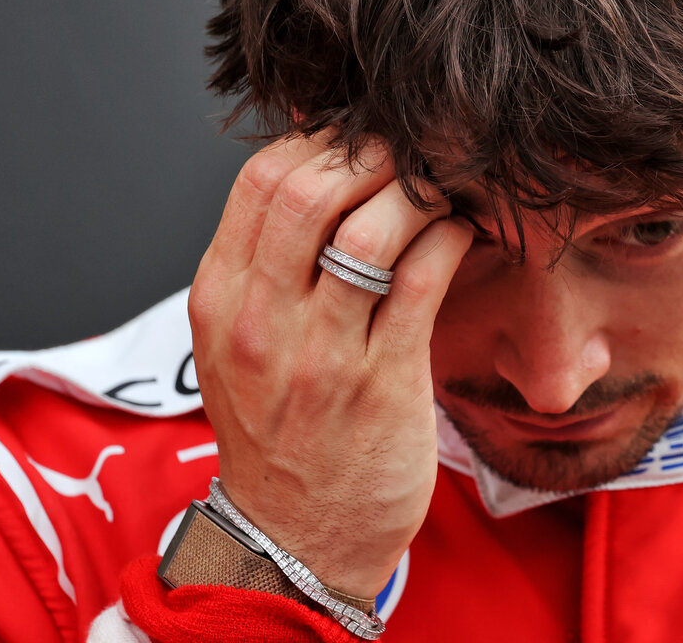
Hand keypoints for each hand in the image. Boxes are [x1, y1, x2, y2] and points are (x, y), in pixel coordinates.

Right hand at [187, 134, 473, 597]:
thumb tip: (320, 167)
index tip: (360, 139)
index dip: (320, 140)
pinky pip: (421, 280)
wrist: (295, 542)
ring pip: (371, 228)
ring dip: (419, 194)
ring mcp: (320, 354)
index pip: (260, 180)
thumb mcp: (241, 341)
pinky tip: (462, 234)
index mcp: (220, 299)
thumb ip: (268, 262)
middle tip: (411, 153)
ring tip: (442, 193)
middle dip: (372, 154)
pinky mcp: (383, 383)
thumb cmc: (279, 431)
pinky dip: (449, 239)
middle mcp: (261, 321)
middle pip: (309, 189)